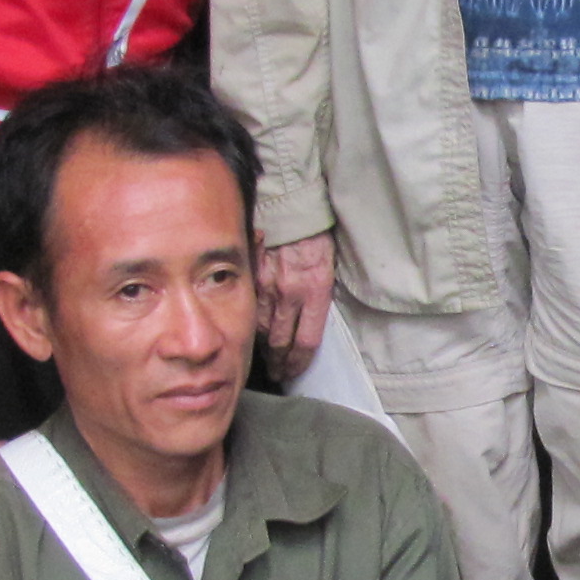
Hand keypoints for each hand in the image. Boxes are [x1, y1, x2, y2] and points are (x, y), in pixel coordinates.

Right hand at [259, 233, 334, 372]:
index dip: (300, 363)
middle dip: (280, 363)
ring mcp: (267, 286)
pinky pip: (250, 308)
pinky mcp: (251, 277)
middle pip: (282, 343)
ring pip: (262, 330)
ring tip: (265, 360)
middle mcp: (290, 294)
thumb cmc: (316, 234)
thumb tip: (308, 321)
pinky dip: (250, 324)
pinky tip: (250, 334)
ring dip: (263, 348)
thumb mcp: (330, 266)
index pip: (307, 342)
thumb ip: (318, 296)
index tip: (295, 371)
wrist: (292, 205)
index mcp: (315, 292)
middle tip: (279, 374)